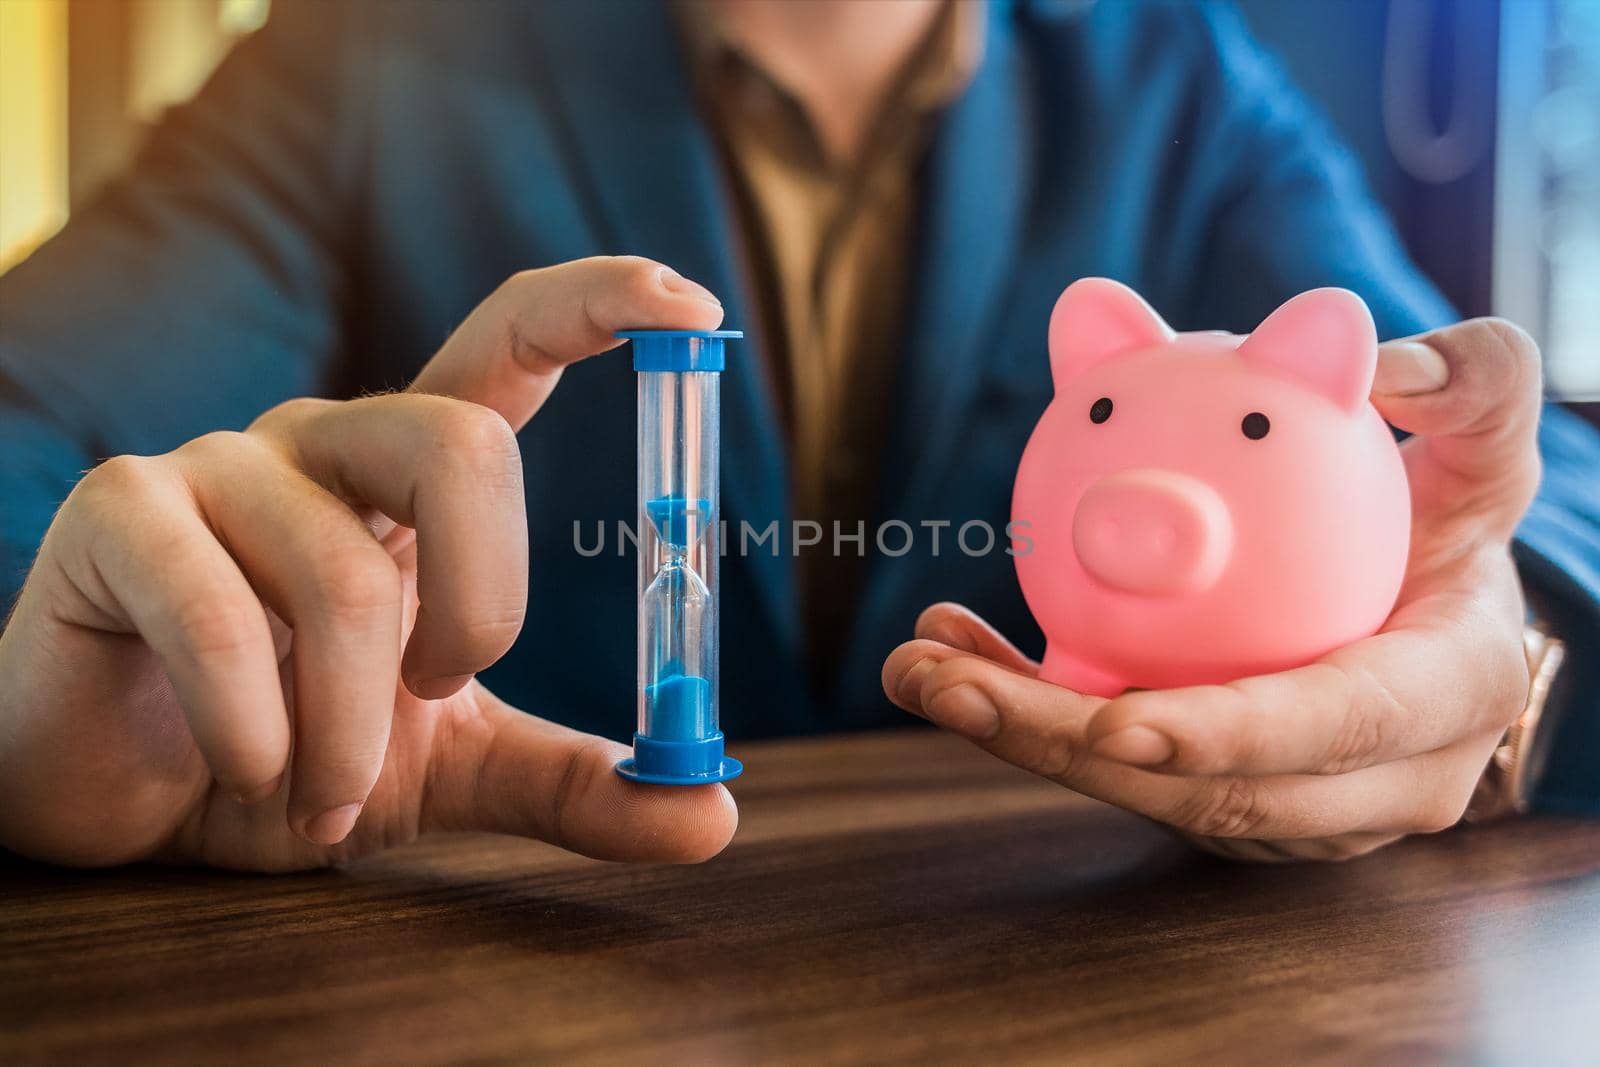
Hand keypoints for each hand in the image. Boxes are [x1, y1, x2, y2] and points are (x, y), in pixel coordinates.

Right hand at [0, 257, 736, 870]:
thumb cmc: (289, 749)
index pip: (508, 345)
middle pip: (464, 445)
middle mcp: (324, 444)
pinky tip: (245, 771)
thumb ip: (576, 782)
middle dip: (485, 612)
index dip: (598, 306)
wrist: (124, 798)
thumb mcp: (452, 770)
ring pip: (348, 577)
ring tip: (321, 793)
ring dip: (351, 732)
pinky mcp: (120, 515)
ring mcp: (217, 467)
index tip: (695, 307)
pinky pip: (219, 616)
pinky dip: (256, 730)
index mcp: (410, 479)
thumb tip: (713, 814)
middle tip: (438, 699)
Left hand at [884, 318, 1541, 860]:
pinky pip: (1117, 760)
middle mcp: (1370, 784)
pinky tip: (952, 653)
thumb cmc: (1454, 522)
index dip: (1225, 737)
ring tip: (917, 667)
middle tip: (945, 683)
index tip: (1112, 721)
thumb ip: (1465, 388)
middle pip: (1203, 789)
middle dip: (1062, 750)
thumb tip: (1377, 355)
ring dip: (1019, 733)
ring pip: (1142, 791)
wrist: (1440, 614)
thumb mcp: (1484, 448)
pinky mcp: (1228, 801)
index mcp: (1439, 703)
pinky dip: (1031, 708)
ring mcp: (1292, 808)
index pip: (1328, 729)